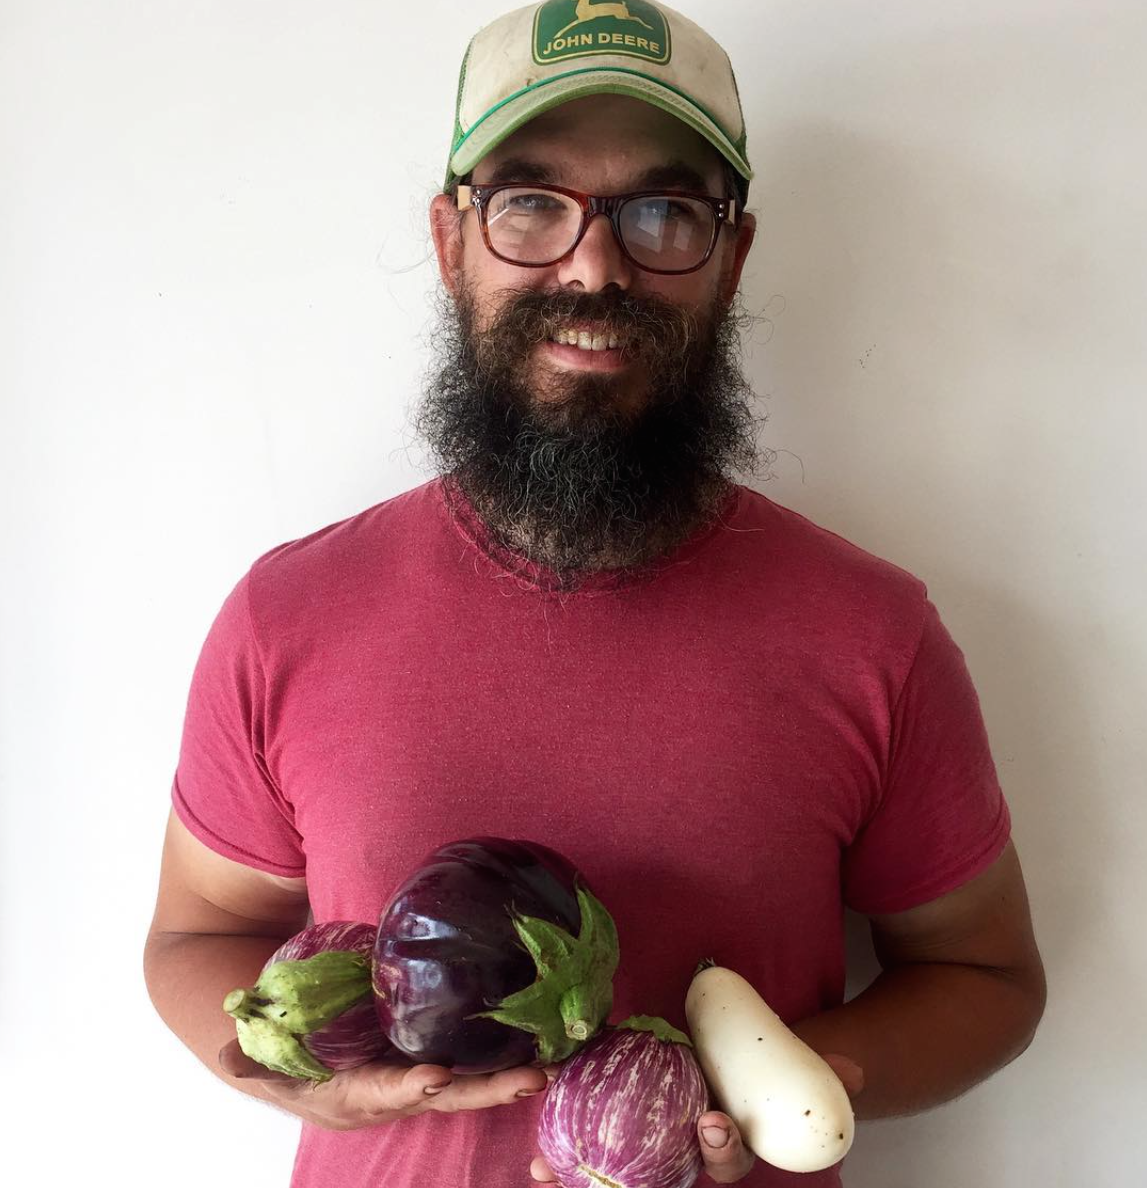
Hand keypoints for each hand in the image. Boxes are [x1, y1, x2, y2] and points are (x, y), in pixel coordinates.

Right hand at [219, 1038, 554, 1130]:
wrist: (305, 1070)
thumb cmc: (288, 1061)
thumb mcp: (265, 1060)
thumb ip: (251, 1057)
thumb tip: (227, 1053)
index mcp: (354, 1096)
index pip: (383, 1092)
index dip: (407, 1087)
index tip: (434, 1077)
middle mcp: (394, 1096)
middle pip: (445, 1096)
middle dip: (486, 1092)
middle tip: (530, 1080)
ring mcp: (417, 1082)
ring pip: (467, 1086)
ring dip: (507, 1080)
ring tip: (551, 1068)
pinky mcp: (433, 1062)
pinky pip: (471, 1067)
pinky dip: (504, 1063)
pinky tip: (542, 1049)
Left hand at [528, 1054, 863, 1184]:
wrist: (730, 1062)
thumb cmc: (754, 1072)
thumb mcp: (786, 1066)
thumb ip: (815, 1067)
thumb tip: (852, 1071)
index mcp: (721, 1142)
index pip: (725, 1161)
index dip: (721, 1147)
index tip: (712, 1120)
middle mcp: (680, 1154)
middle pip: (661, 1176)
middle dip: (631, 1177)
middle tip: (606, 1160)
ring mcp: (646, 1147)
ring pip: (614, 1172)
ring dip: (577, 1174)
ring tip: (545, 1168)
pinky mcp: (615, 1129)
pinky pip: (587, 1143)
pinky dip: (560, 1148)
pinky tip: (534, 1150)